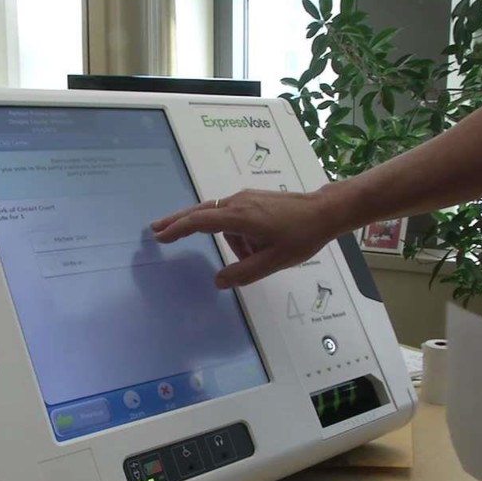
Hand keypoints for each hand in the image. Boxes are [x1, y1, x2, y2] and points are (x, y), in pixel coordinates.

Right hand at [150, 188, 339, 288]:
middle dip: (178, 221)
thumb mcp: (274, 261)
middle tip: (155, 229)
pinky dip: (235, 232)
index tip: (160, 236)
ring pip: (223, 219)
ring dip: (229, 240)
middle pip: (200, 211)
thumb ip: (243, 274)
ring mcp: (246, 198)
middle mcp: (238, 202)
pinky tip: (256, 247)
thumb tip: (217, 281)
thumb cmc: (301, 236)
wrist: (325, 211)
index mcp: (240, 216)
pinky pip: (234, 216)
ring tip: (257, 256)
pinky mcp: (254, 199)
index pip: (200, 221)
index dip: (178, 228)